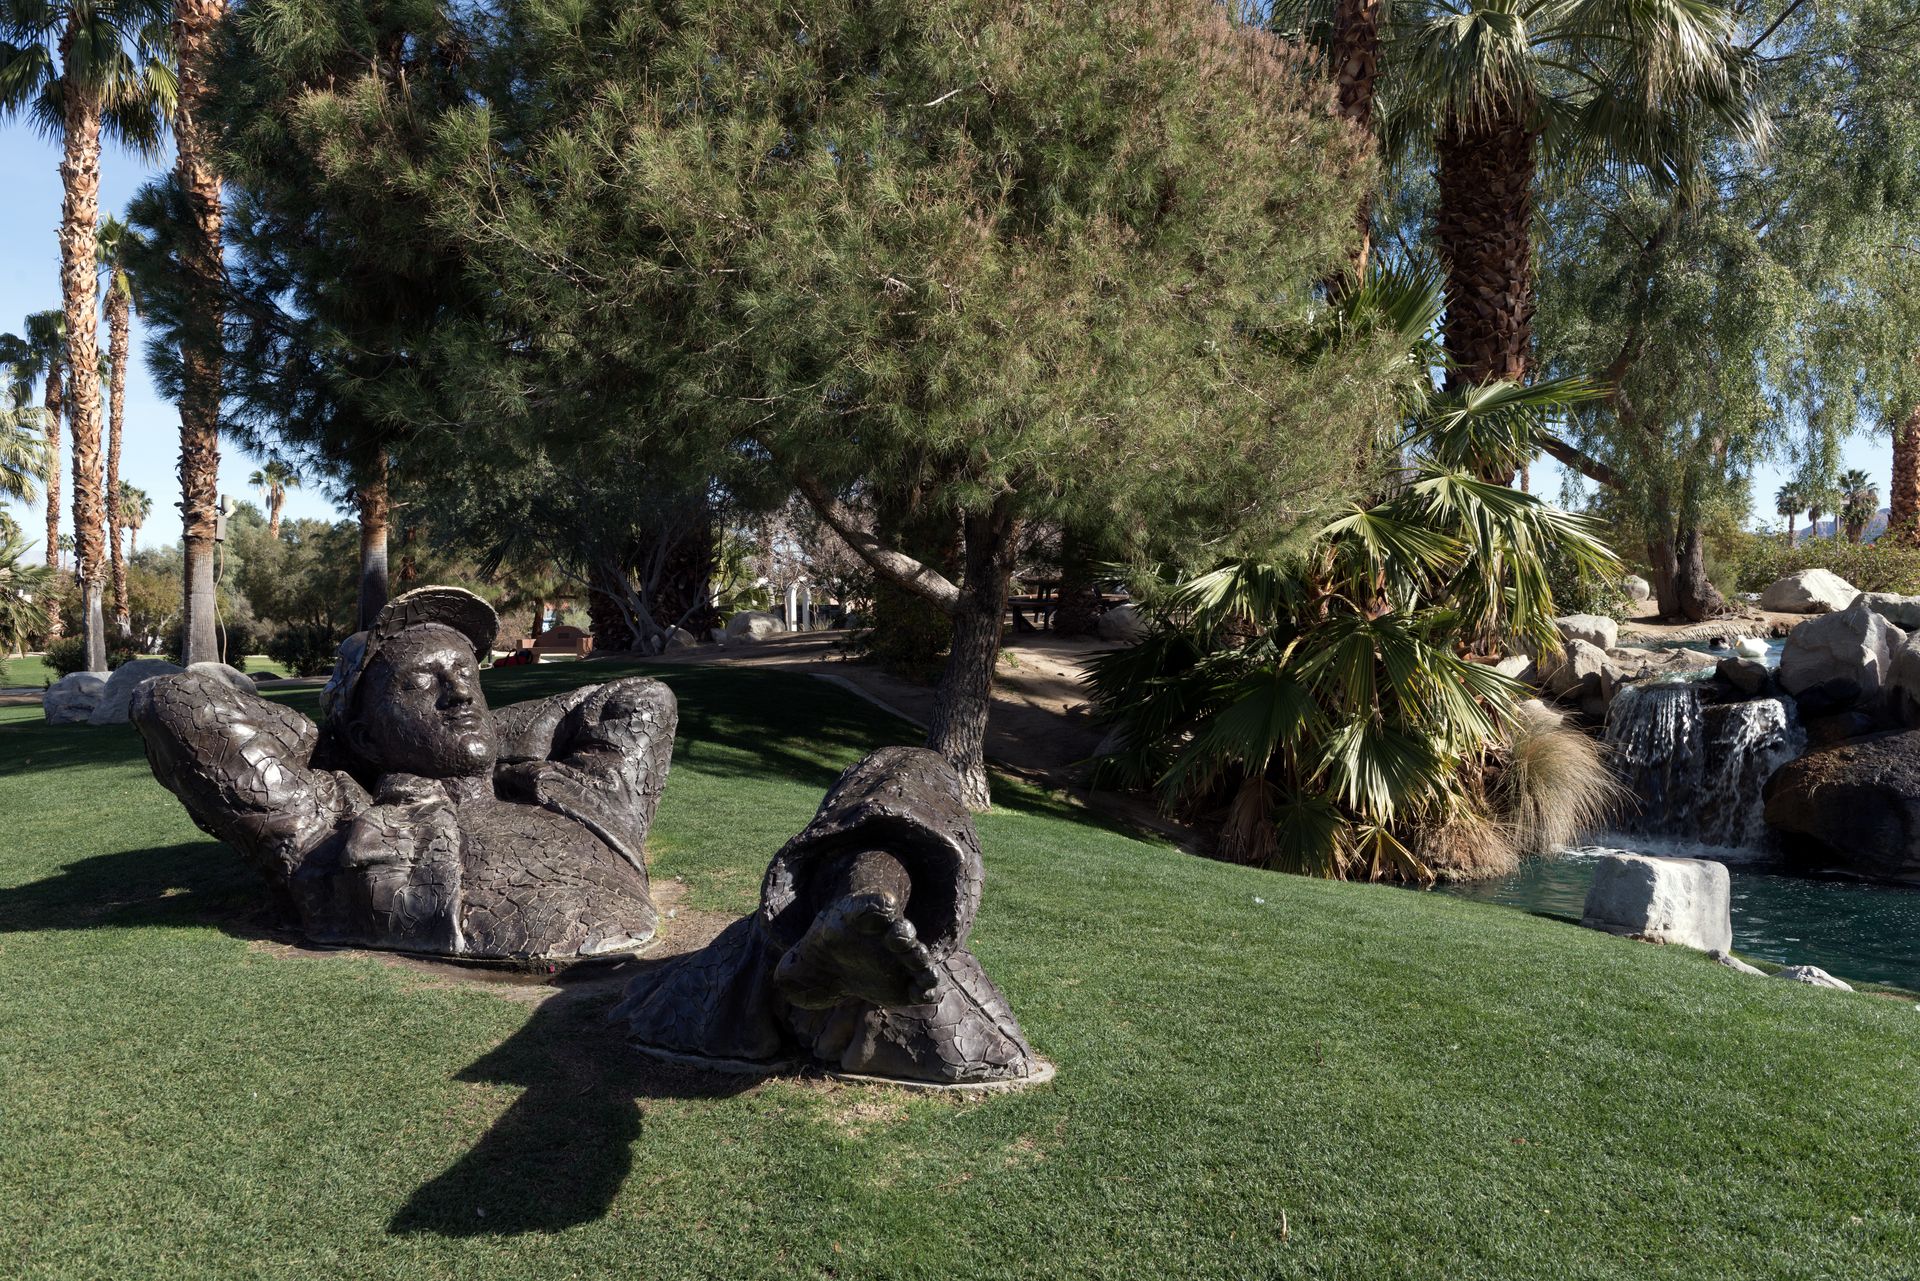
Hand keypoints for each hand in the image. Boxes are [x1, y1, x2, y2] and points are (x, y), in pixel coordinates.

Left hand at [772, 890, 942, 1010]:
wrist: (837, 968)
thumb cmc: (816, 960)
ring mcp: (899, 959)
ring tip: (917, 965)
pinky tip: (918, 994)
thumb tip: (783, 982)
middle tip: (898, 935)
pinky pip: (926, 984)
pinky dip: (927, 988)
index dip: (876, 905)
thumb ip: (788, 973)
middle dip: (901, 931)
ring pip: (918, 954)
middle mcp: (883, 936)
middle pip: (899, 927)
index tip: (883, 904)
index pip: (870, 906)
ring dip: (919, 958)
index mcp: (857, 922)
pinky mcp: (909, 983)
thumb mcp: (796, 965)